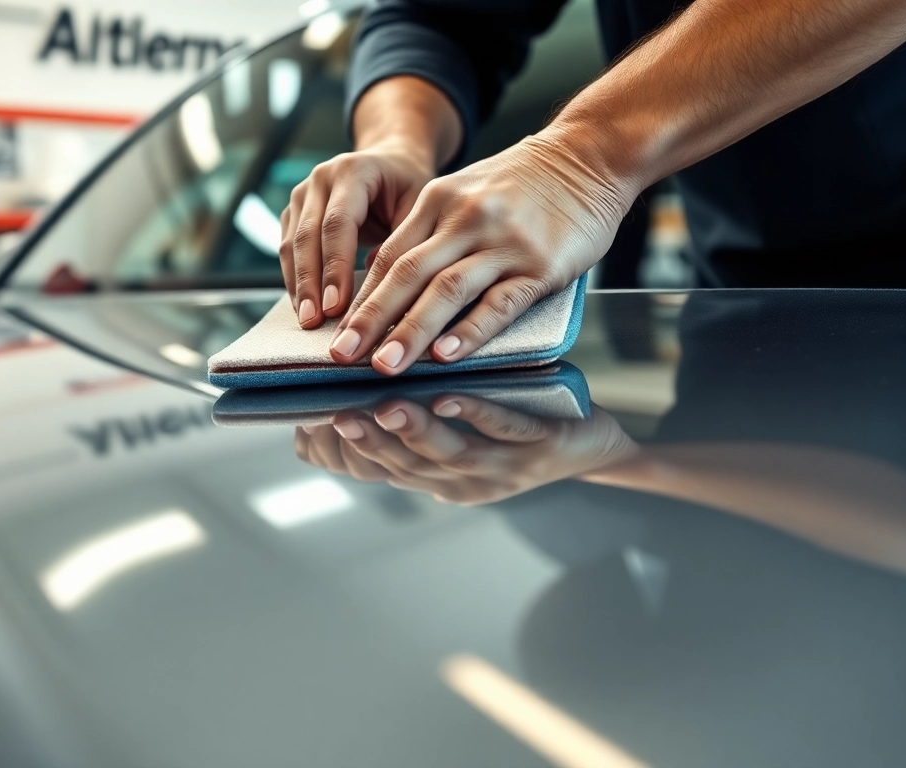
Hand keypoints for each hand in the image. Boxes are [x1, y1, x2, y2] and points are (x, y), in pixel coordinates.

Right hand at [279, 142, 436, 328]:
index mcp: (353, 171)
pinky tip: (304, 306)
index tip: (336, 306)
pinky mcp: (294, 213)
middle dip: (310, 283)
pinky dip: (295, 279)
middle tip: (314, 321)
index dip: (335, 267)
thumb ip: (401, 244)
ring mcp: (302, 194)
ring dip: (298, 285)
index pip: (337, 223)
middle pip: (307, 236)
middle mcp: (321, 179)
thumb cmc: (409, 188)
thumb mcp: (418, 208)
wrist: (392, 164)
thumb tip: (381, 294)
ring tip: (307, 320)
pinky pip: (288, 250)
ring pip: (291, 245)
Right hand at [296, 395, 638, 504]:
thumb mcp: (457, 433)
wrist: (594, 449)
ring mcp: (504, 469)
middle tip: (338, 418)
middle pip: (409, 466)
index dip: (347, 452)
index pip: (381, 471)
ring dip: (416, 431)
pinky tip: (451, 396)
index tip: (311, 425)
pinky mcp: (541, 448)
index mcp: (440, 481)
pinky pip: (503, 429)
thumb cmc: (515, 428)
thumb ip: (409, 421)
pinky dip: (475, 414)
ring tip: (386, 408)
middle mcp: (466, 483)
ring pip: (451, 453)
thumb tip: (348, 392)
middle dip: (372, 443)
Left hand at [327, 135, 631, 374]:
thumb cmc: (523, 182)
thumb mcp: (464, 190)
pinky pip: (498, 303)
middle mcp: (464, 220)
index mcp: (436, 202)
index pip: (387, 257)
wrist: (589, 154)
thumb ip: (429, 231)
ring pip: (446, 291)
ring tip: (385, 365)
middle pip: (405, 275)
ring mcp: (503, 243)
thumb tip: (388, 281)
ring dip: (411, 332)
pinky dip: (469, 331)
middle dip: (370, 320)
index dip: (359, 299)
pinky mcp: (540, 265)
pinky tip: (447, 355)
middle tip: (342, 356)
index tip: (337, 333)